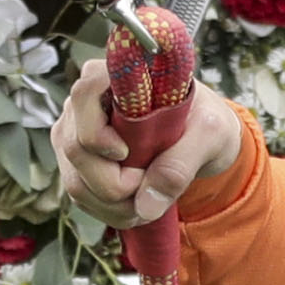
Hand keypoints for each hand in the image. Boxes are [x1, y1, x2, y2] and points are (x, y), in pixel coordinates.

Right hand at [55, 65, 243, 228]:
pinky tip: (134, 206)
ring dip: (112, 204)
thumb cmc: (204, 121)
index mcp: (116, 74)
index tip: (127, 153)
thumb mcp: (209, 135)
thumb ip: (180, 164)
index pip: (84, 95)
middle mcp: (86, 101)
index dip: (99, 133)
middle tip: (150, 188)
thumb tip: (145, 205)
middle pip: (77, 148)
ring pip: (75, 178)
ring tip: (147, 204)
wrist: (199, 137)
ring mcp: (74, 131)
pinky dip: (108, 210)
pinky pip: (79, 193)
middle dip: (114, 184)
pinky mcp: (74, 160)